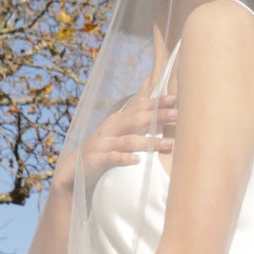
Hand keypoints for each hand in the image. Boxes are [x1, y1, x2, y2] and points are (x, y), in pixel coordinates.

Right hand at [55, 95, 176, 194]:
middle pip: (136, 120)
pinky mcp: (98, 159)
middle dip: (156, 116)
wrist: (76, 168)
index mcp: (119, 120)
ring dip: (149, 142)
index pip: (140, 108)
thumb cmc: (105, 147)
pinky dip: (124, 158)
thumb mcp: (121, 129)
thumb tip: (147, 86)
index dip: (157, 103)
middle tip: (177, 115)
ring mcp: (104, 143)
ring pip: (128, 140)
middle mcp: (112, 128)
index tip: (175, 99)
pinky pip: (112, 158)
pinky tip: (137, 160)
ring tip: (168, 145)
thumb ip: (136, 113)